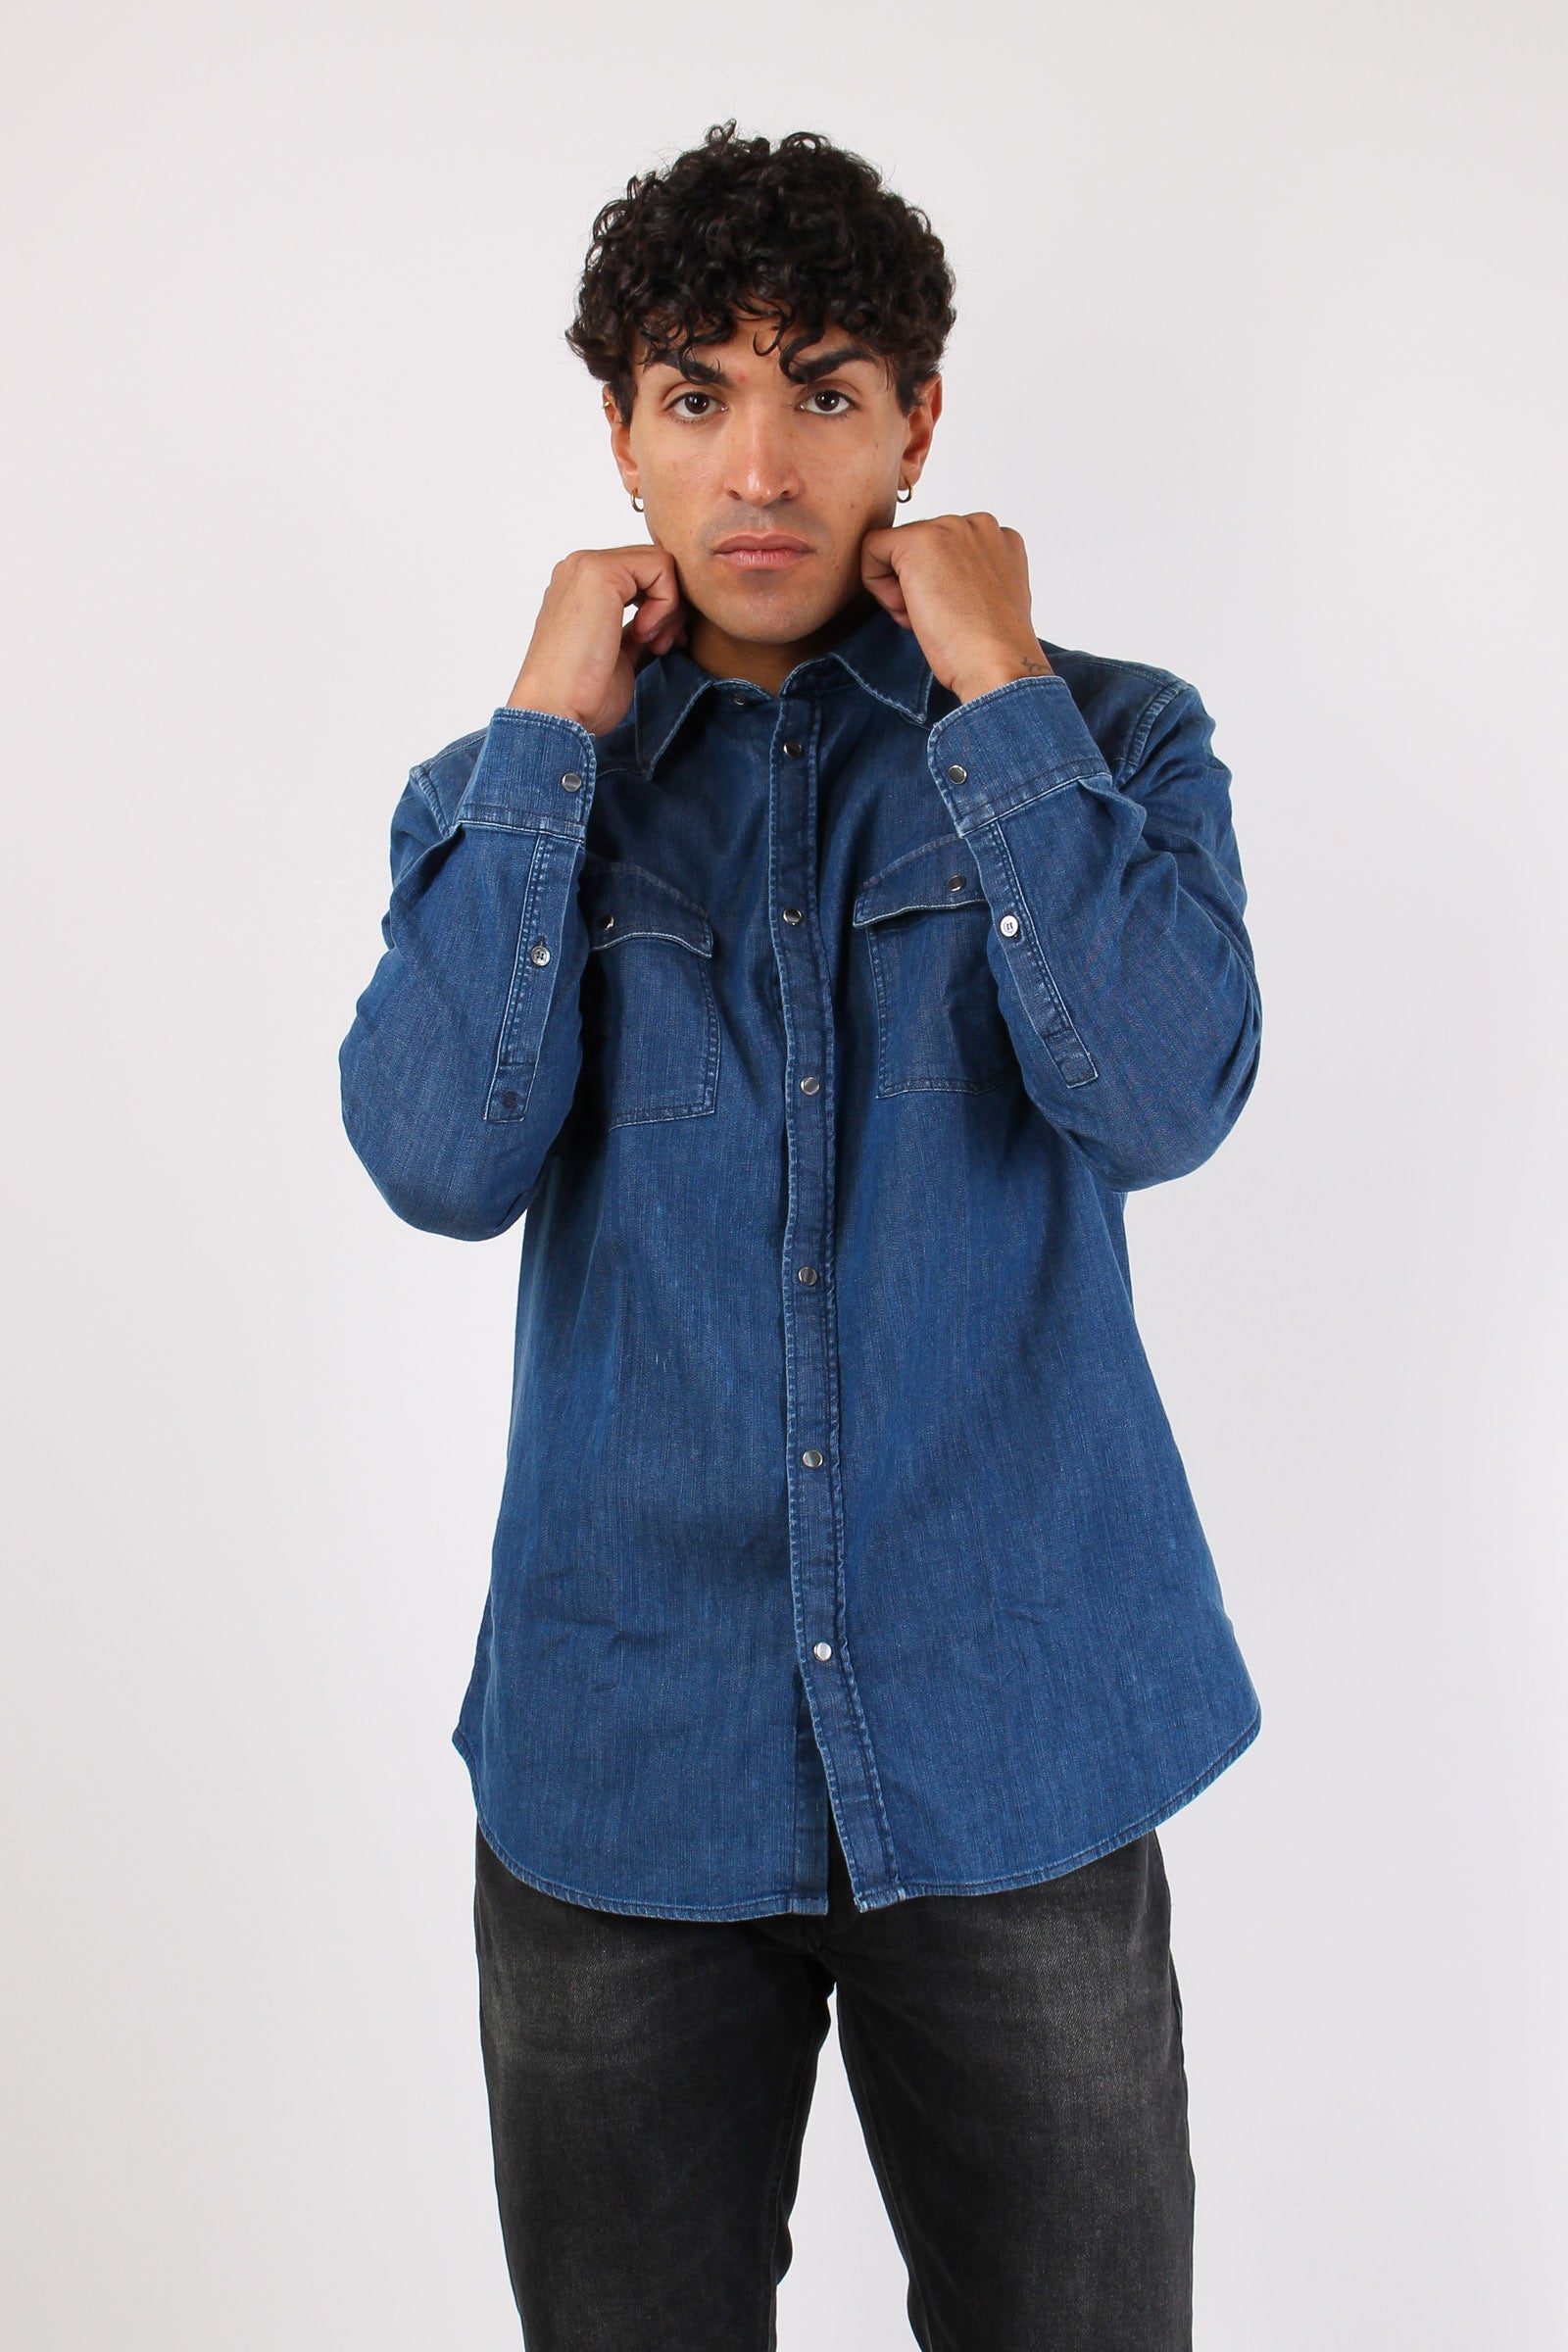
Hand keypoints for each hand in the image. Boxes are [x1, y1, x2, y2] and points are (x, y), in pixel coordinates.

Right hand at [507, 546, 688, 734]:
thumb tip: (668, 622)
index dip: (662, 607)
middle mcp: (579, 569)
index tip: (658, 645)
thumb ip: (638, 629)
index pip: (641, 575)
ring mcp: (587, 566)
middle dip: (671, 606)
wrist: (556, 711)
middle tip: (660, 645)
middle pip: (653, 565)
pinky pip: (661, 566)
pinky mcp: (600, 572)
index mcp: (579, 587)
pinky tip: (644, 634)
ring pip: (660, 562)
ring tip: (652, 642)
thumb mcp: (619, 653)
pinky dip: (666, 602)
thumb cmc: (581, 695)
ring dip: (669, 606)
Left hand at [860, 513, 1053, 702]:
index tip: (955, 614)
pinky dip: (876, 584)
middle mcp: (979, 524)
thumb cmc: (992, 649)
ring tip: (930, 618)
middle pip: (920, 549)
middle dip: (920, 586)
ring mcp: (950, 526)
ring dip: (901, 589)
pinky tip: (906, 610)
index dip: (941, 586)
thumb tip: (935, 580)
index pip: (946, 551)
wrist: (996, 665)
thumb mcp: (987, 601)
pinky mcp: (919, 539)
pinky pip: (872, 548)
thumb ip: (969, 577)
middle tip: (941, 621)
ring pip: (896, 550)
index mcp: (999, 539)